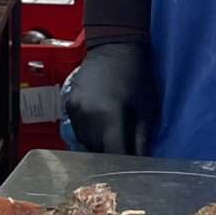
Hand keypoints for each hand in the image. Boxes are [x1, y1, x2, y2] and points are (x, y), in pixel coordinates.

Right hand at [63, 38, 160, 155]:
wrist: (115, 47)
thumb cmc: (137, 77)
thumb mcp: (146, 109)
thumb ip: (141, 139)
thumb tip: (141, 163)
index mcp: (111, 118)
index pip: (115, 154)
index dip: (124, 164)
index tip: (133, 167)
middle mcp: (89, 117)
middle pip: (99, 151)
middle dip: (112, 154)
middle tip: (124, 149)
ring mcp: (76, 111)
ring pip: (86, 142)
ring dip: (99, 144)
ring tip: (112, 136)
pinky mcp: (69, 105)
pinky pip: (78, 129)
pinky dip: (89, 132)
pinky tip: (100, 123)